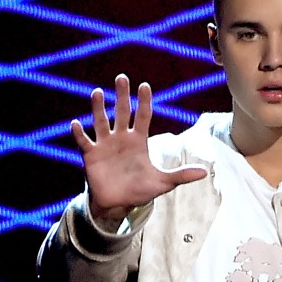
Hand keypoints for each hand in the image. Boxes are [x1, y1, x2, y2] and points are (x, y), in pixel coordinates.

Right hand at [71, 74, 206, 219]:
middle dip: (122, 96)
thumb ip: (182, 175)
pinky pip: (84, 142)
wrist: (118, 204)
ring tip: (97, 92)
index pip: (143, 116)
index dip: (144, 102)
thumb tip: (206, 172)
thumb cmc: (140, 189)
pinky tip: (76, 123)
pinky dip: (79, 133)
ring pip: (101, 122)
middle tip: (122, 78)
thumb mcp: (163, 182)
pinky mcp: (91, 156)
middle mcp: (121, 138)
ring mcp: (105, 145)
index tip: (144, 86)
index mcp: (138, 141)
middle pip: (122, 112)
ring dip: (98, 108)